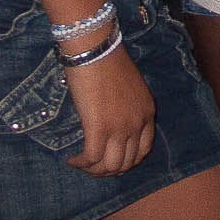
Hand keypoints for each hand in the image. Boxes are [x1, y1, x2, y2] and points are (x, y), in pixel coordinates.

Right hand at [63, 44, 153, 175]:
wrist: (96, 50)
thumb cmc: (109, 63)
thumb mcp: (130, 89)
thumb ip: (128, 109)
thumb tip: (114, 126)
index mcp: (148, 113)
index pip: (143, 150)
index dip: (126, 162)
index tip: (111, 161)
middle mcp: (137, 123)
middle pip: (126, 163)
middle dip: (108, 169)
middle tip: (92, 166)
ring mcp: (120, 127)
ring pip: (109, 166)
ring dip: (93, 170)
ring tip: (81, 163)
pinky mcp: (99, 128)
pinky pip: (91, 158)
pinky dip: (80, 163)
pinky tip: (71, 159)